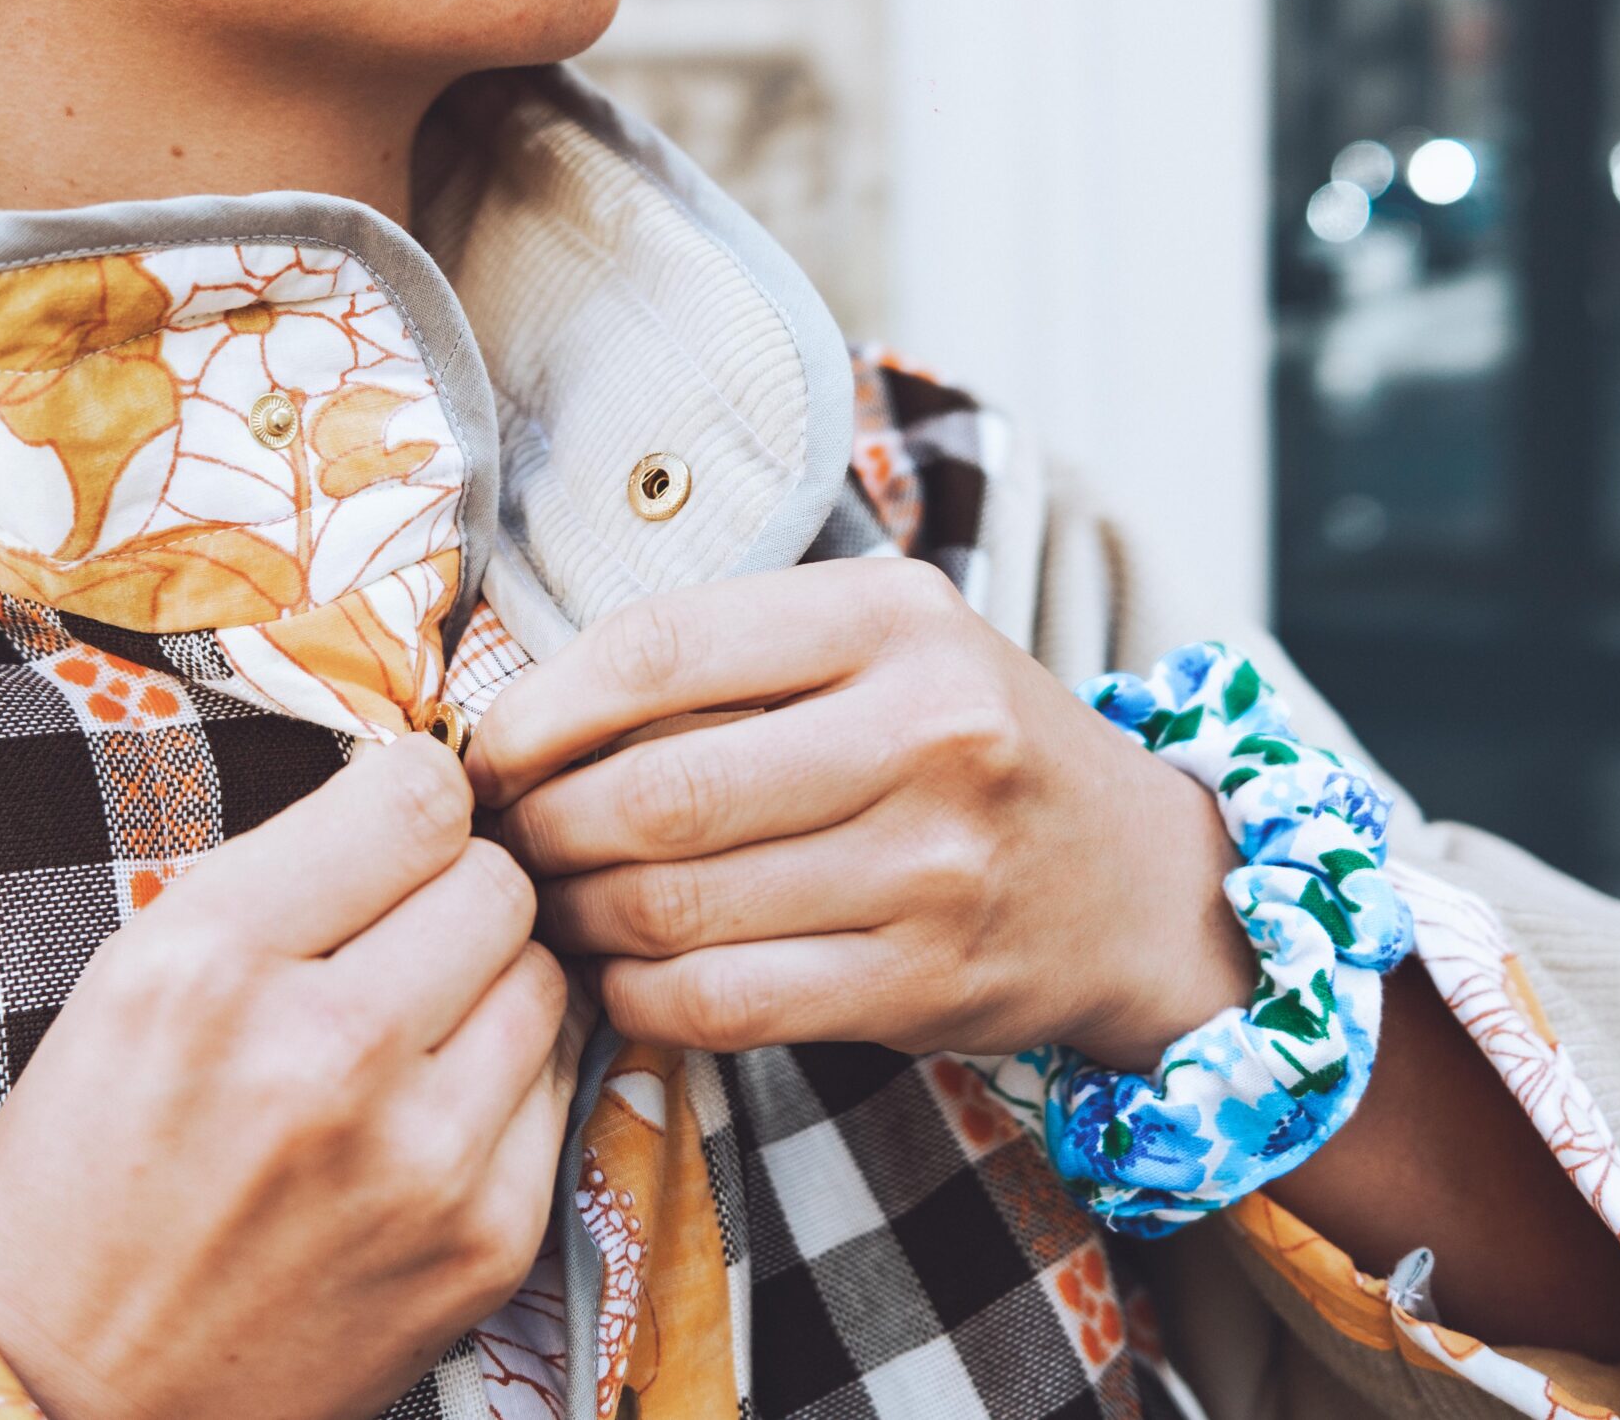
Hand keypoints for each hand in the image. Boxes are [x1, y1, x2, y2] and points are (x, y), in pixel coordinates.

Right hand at [0, 737, 575, 1419]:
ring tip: (414, 1031)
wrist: (74, 1400)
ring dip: (492, 984)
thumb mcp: (130, 985)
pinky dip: (511, 1082)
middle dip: (453, 894)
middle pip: (495, 879)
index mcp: (209, 963)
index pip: (416, 794)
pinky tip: (433, 1113)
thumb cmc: (88, 1180)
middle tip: (398, 943)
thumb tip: (416, 791)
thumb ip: (278, 879)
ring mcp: (419, 1153)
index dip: (415, 800)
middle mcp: (324, 1049)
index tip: (395, 833)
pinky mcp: (486, 1237)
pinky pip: (562, 1084)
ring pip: (546, 974)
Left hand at [468, 558, 1249, 1067]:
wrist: (1133, 878)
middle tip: (501, 841)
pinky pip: (721, 1002)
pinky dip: (635, 995)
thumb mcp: (882, 643)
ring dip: (573, 915)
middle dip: (541, 826)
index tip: (486, 750)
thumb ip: (730, 654)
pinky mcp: (923, 983)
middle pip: (654, 790)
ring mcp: (931, 867)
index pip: (659, 648)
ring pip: (675, 905)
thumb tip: (523, 710)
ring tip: (543, 904)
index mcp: (892, 617)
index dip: (539, 708)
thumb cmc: (964, 741)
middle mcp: (926, 732)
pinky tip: (612, 972)